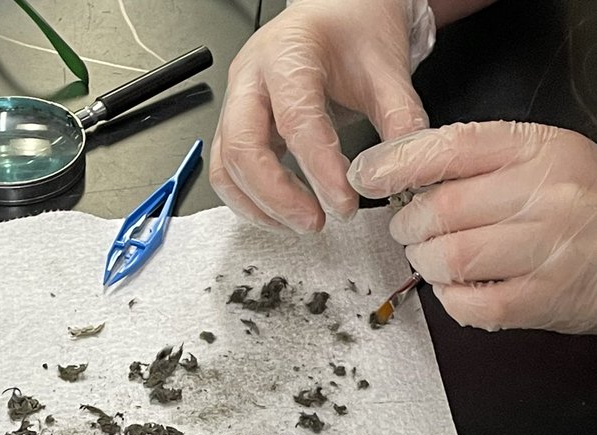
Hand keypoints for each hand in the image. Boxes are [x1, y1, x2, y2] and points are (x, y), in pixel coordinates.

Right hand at [209, 0, 432, 231]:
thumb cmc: (357, 31)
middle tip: (316, 222)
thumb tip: (399, 173)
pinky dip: (249, 202)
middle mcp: (251, 76)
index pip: (295, 120)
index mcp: (289, 51)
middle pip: (242, 147)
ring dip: (260, 205)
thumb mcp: (389, 70)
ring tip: (301, 223)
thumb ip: (400, 120)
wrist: (341, 13)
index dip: (320, 170)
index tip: (345, 202)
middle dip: (278, 196)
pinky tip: (282, 215)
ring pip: (226, 166)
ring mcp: (237, 102)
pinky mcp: (234, 126)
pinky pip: (226, 173)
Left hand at [348, 122, 596, 332]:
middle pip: (441, 208)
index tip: (367, 175)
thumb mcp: (540, 162)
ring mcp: (544, 249)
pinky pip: (468, 304)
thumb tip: (399, 169)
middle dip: (408, 224)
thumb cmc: (579, 206)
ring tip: (433, 258)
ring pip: (448, 257)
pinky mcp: (539, 299)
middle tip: (409, 229)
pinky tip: (458, 287)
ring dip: (426, 262)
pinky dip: (450, 298)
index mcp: (539, 151)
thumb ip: (478, 162)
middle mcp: (545, 196)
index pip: (452, 148)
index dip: (398, 163)